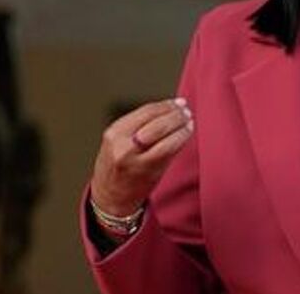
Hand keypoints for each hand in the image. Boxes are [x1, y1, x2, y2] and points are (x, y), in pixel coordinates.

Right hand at [89, 98, 194, 216]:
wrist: (110, 197)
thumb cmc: (114, 167)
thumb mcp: (115, 141)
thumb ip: (135, 126)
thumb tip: (166, 110)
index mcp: (114, 133)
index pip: (145, 112)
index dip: (165, 105)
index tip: (177, 103)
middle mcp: (125, 146)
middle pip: (157, 123)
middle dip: (175, 114)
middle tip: (186, 110)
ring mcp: (138, 160)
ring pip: (165, 137)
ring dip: (181, 126)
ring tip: (189, 121)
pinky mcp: (151, 172)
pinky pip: (170, 151)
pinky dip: (181, 139)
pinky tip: (186, 134)